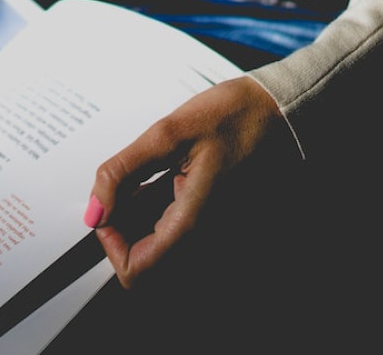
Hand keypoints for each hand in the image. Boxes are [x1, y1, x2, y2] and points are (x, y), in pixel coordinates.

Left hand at [83, 76, 291, 288]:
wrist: (287, 110)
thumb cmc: (238, 116)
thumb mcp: (167, 133)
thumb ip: (123, 172)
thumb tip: (95, 209)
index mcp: (195, 223)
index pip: (136, 271)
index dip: (110, 243)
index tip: (108, 207)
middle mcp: (210, 240)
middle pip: (149, 262)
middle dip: (126, 227)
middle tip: (129, 184)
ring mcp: (219, 236)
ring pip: (165, 249)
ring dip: (145, 219)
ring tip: (152, 175)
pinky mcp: (222, 225)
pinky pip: (183, 234)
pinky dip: (164, 212)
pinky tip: (168, 177)